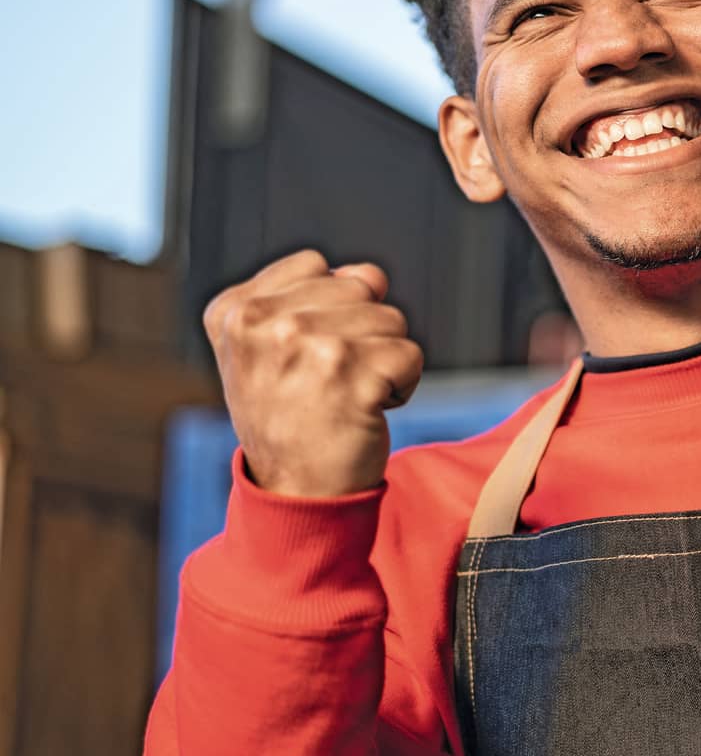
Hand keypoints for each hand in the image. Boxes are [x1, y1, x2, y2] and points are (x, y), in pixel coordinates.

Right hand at [203, 249, 423, 498]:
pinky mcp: (353, 377)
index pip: (316, 265)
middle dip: (362, 333)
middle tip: (328, 380)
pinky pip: (410, 356)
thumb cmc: (290, 414)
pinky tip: (367, 411)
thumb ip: (307, 295)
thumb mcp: (268, 347)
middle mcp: (266, 323)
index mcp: (235, 310)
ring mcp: (309, 347)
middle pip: (361, 288)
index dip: (328, 308)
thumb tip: (370, 274)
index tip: (303, 355)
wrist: (295, 491)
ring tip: (346, 395)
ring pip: (391, 320)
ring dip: (383, 360)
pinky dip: (402, 386)